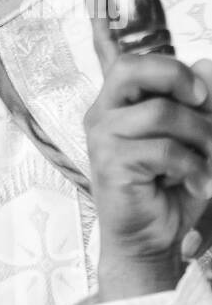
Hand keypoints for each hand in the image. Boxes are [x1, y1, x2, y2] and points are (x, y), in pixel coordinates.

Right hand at [85, 51, 211, 300]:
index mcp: (117, 103)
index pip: (126, 61)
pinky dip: (194, 167)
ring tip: (210, 160)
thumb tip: (206, 66)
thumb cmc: (169, 190)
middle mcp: (103, 113)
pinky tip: (200, 184)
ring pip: (161, 112)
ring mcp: (103, 137)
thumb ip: (195, 105)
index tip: (199, 90)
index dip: (165, 64)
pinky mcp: (111, 163)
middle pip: (132, 68)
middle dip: (176, 77)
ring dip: (200, 135)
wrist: (150, 243)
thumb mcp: (191, 141)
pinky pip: (164, 150)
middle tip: (202, 101)